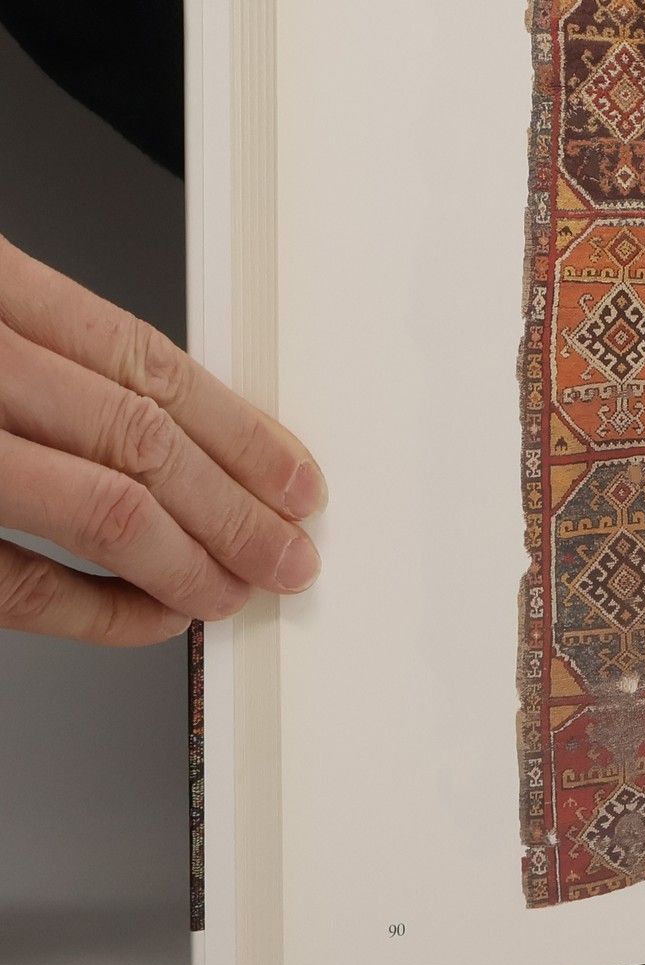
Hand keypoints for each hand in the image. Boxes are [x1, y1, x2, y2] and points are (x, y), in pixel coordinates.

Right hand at [0, 233, 325, 645]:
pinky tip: (155, 614)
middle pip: (145, 439)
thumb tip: (176, 427)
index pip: (147, 362)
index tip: (297, 476)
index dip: (241, 429)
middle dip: (239, 506)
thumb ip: (46, 350)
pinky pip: (24, 584)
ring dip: (193, 559)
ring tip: (243, 587)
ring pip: (105, 508)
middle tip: (293, 551)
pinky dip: (101, 611)